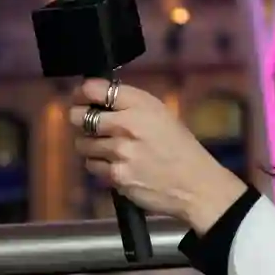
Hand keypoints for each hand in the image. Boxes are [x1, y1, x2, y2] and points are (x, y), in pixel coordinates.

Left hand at [69, 79, 247, 232]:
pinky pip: (92, 166)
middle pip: (79, 116)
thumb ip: (129, 104)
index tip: (81, 98)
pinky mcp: (116, 176)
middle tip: (86, 123)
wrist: (195, 185)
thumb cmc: (179, 146)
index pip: (94, 89)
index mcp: (140, 104)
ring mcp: (120, 152)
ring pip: (82, 144)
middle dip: (79, 119)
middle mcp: (127, 125)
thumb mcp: (160, 114)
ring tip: (107, 148)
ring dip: (90, 145)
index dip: (81, 93)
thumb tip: (96, 98)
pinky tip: (116, 165)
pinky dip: (99, 165)